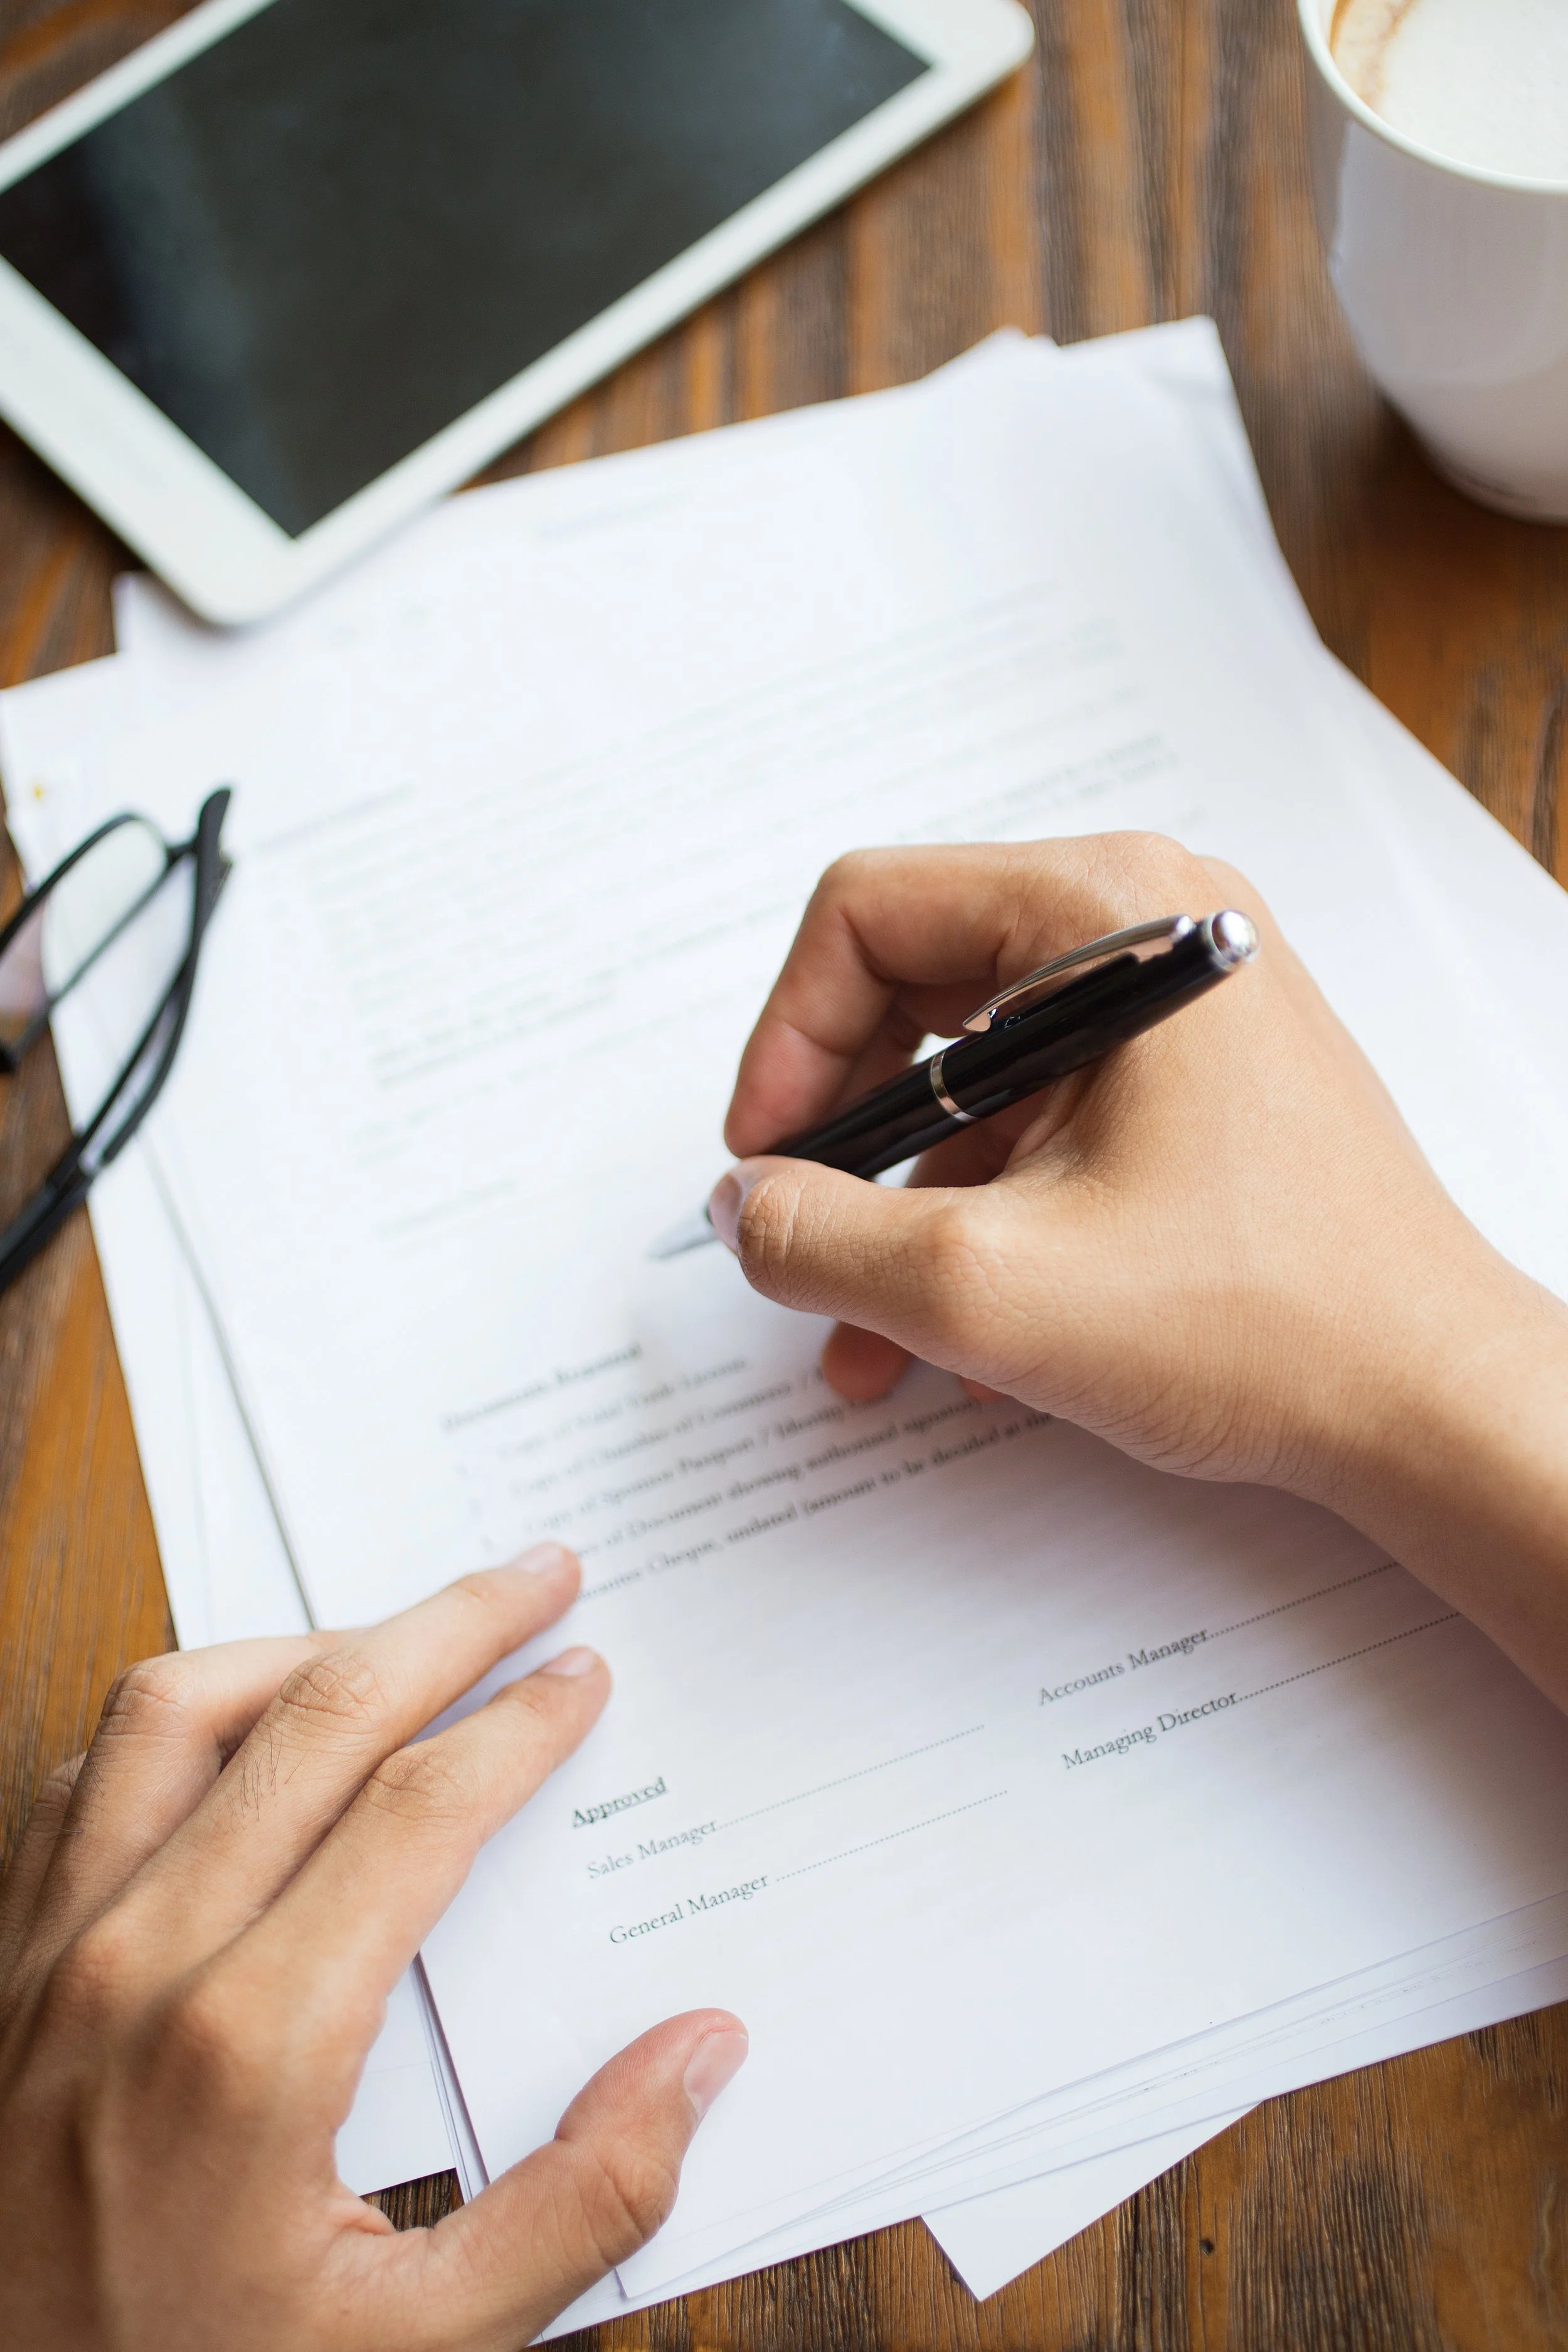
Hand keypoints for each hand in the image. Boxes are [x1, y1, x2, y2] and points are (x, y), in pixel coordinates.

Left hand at [0, 1550, 745, 2351]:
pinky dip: (180, 1712)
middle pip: (318, 1717)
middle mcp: (142, 1962)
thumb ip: (581, 2204)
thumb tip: (701, 2054)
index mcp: (256, 2046)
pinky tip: (247, 1723)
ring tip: (402, 1632)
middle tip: (537, 1573)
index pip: (420, 1809)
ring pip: (179, 1707)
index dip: (520, 1723)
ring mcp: (53, 1949)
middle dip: (448, 1624)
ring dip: (307, 1645)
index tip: (584, 1673)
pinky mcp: (4, 1961)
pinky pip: (86, 1773)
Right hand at [712, 835, 1567, 1706]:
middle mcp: (1153, 933)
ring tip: (864, 1338)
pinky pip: (1040, 1129)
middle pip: (914, 990)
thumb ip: (821, 1236)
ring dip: (901, 1206)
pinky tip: (952, 1343)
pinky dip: (979, 1221)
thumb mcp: (987, 1287)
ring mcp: (1179, 1011)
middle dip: (841, 1135)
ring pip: (973, 1082)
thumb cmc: (1265, 1321)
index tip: (762, 1157)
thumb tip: (740, 1206)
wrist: (1430, 1406)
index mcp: (1114, 914)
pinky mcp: (1193, 1089)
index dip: (787, 1037)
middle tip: (798, 1232)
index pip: (871, 911)